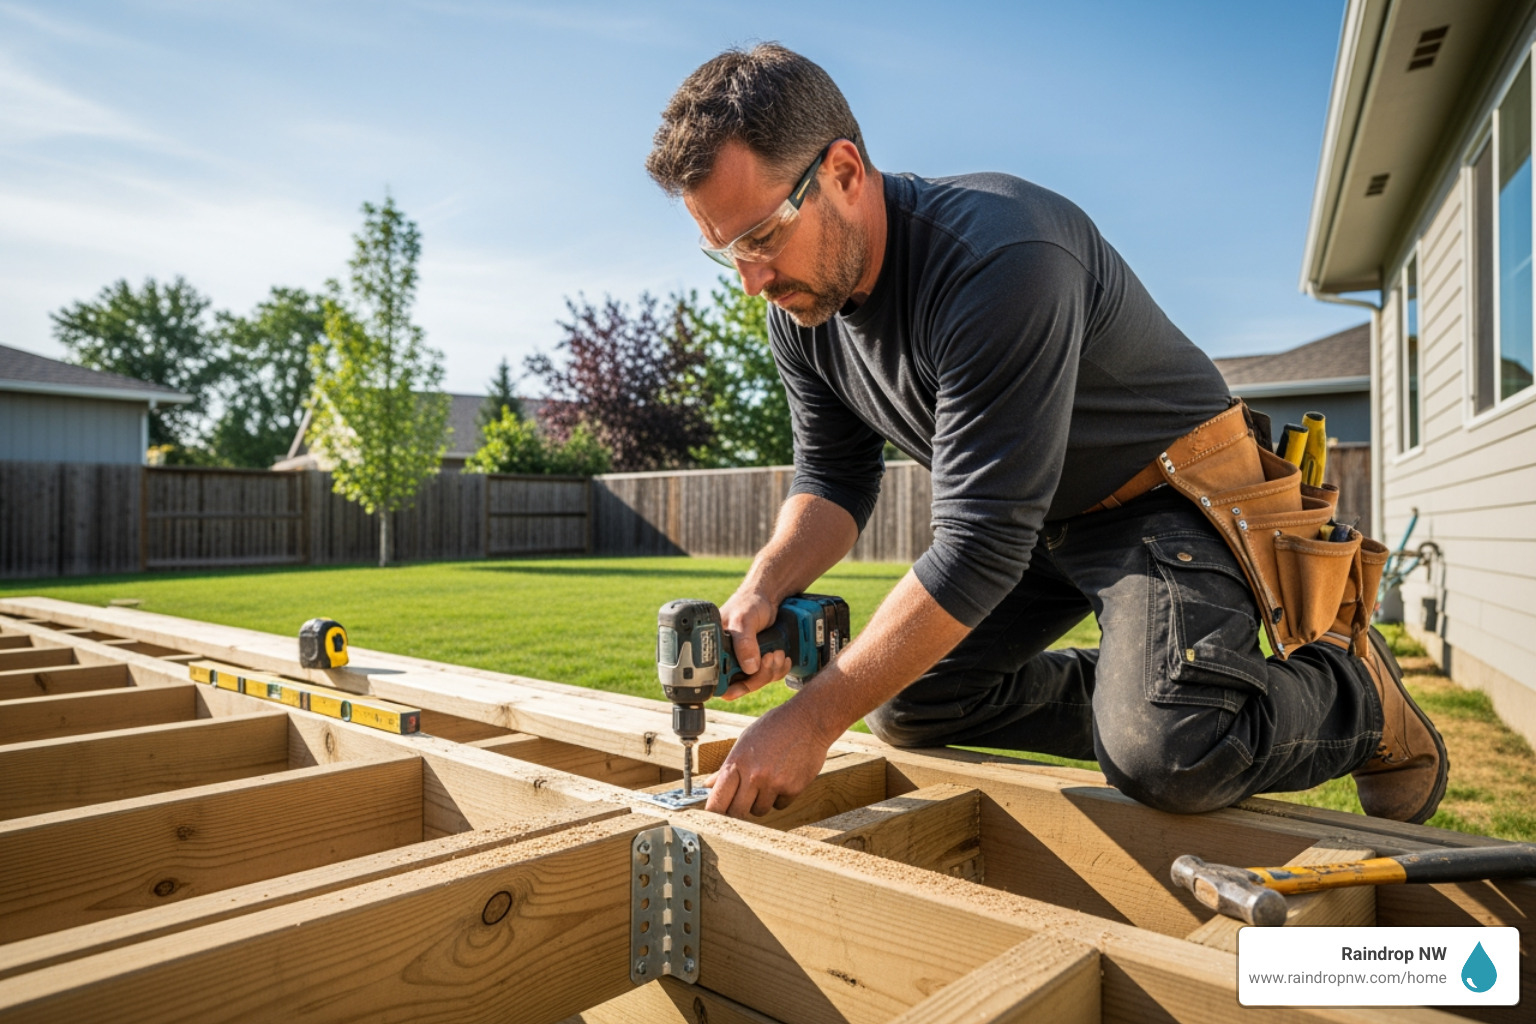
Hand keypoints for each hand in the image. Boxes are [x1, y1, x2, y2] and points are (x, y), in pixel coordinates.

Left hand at [703, 697, 831, 816]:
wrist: (808, 720)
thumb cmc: (773, 728)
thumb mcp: (745, 741)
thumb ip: (727, 767)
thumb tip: (709, 785)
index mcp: (737, 762)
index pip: (717, 801)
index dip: (715, 812)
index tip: (717, 814)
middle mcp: (753, 775)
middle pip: (737, 813)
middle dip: (738, 811)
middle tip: (743, 801)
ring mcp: (774, 783)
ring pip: (759, 811)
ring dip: (761, 802)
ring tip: (767, 781)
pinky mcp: (793, 788)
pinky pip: (780, 805)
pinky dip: (780, 797)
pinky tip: (784, 778)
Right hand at [717, 590, 790, 700]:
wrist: (768, 596)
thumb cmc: (749, 602)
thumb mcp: (743, 620)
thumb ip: (744, 643)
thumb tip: (749, 669)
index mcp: (716, 652)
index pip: (720, 682)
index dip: (736, 685)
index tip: (751, 672)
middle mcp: (727, 659)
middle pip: (742, 685)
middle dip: (760, 675)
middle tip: (770, 656)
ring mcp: (744, 661)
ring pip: (757, 681)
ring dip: (772, 671)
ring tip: (778, 652)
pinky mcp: (758, 661)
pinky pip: (768, 675)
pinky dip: (778, 669)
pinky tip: (783, 657)